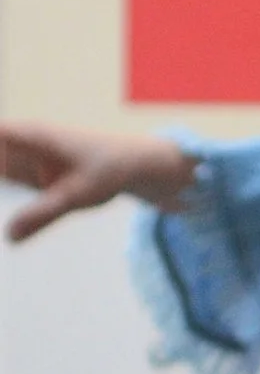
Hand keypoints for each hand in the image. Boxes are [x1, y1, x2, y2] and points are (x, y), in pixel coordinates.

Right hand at [2, 123, 199, 240]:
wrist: (132, 166)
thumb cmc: (107, 171)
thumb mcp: (77, 196)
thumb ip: (42, 215)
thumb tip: (10, 237)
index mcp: (29, 136)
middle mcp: (20, 143)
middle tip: (21, 193)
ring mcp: (20, 157)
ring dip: (1, 183)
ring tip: (44, 199)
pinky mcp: (25, 173)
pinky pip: (1, 180)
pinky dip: (2, 188)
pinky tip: (11, 225)